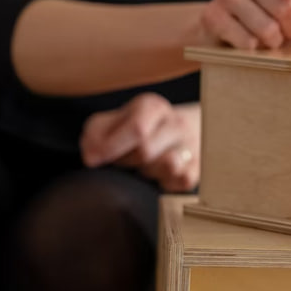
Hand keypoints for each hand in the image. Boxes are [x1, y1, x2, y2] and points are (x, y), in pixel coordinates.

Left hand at [79, 94, 200, 191]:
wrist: (181, 130)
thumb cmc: (137, 129)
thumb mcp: (112, 123)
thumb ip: (94, 135)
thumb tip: (92, 156)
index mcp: (152, 107)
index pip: (137, 129)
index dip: (111, 148)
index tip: (93, 160)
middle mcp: (176, 122)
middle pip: (146, 151)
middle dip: (126, 162)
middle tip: (122, 161)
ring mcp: (191, 145)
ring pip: (169, 166)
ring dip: (148, 173)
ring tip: (143, 167)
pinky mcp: (198, 168)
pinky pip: (182, 181)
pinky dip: (166, 184)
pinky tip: (158, 176)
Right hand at [199, 0, 290, 49]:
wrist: (222, 28)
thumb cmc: (268, 17)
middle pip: (283, 5)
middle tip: (289, 35)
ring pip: (266, 28)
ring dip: (274, 42)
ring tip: (268, 40)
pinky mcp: (212, 16)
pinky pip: (245, 41)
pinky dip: (255, 50)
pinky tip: (249, 44)